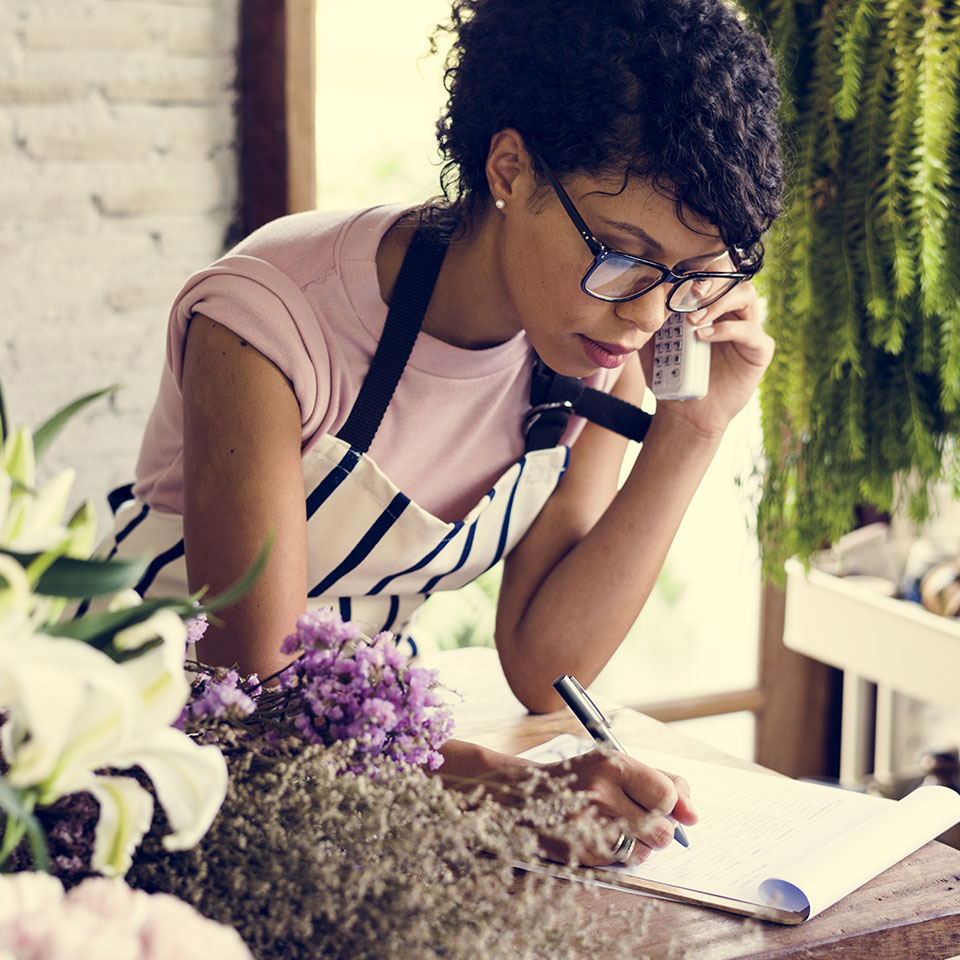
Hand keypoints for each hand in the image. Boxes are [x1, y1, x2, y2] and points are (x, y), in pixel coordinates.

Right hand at [534, 749, 697, 866]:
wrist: (522, 796)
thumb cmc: (581, 779)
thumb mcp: (615, 765)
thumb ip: (661, 782)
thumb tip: (694, 817)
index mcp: (610, 764)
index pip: (667, 795)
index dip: (668, 804)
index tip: (655, 801)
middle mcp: (598, 793)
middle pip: (662, 831)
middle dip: (658, 829)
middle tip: (635, 816)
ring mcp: (587, 826)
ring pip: (646, 851)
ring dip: (640, 844)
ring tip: (616, 825)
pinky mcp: (580, 853)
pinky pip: (624, 863)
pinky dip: (621, 854)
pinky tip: (602, 837)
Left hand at [641, 281, 773, 439]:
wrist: (685, 411)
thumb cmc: (670, 374)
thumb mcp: (654, 341)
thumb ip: (652, 317)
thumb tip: (644, 292)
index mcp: (710, 303)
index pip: (710, 272)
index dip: (697, 270)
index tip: (675, 279)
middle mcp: (732, 310)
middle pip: (731, 277)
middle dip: (709, 282)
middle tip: (688, 296)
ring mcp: (748, 328)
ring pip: (745, 295)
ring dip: (718, 302)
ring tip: (693, 321)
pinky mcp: (760, 349)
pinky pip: (751, 331)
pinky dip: (725, 330)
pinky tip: (702, 337)